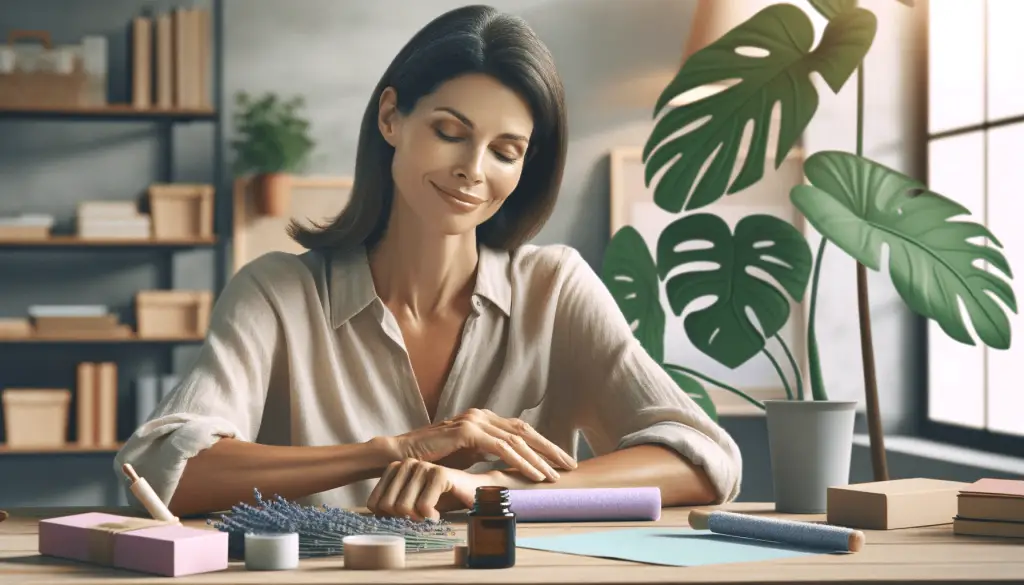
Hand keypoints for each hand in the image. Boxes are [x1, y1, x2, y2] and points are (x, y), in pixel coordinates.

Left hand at [366, 458, 496, 520]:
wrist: (472, 493)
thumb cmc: (442, 500)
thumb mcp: (411, 504)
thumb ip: (392, 508)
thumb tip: (377, 520)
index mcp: (396, 469)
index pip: (374, 502)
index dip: (388, 517)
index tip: (406, 517)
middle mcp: (407, 464)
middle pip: (387, 506)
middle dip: (403, 519)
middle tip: (420, 517)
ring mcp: (423, 467)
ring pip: (403, 507)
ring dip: (418, 519)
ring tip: (430, 515)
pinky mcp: (439, 474)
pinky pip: (423, 506)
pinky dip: (430, 517)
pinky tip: (437, 515)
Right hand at [383, 408, 575, 481]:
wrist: (402, 458)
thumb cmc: (433, 459)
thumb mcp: (467, 455)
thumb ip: (488, 453)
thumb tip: (510, 464)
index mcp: (484, 419)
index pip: (521, 430)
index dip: (544, 445)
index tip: (561, 461)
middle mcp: (482, 415)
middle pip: (525, 431)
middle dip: (550, 449)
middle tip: (571, 466)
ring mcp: (475, 421)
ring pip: (517, 439)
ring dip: (539, 458)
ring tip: (555, 476)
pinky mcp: (467, 432)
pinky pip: (501, 448)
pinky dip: (521, 461)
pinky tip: (534, 474)